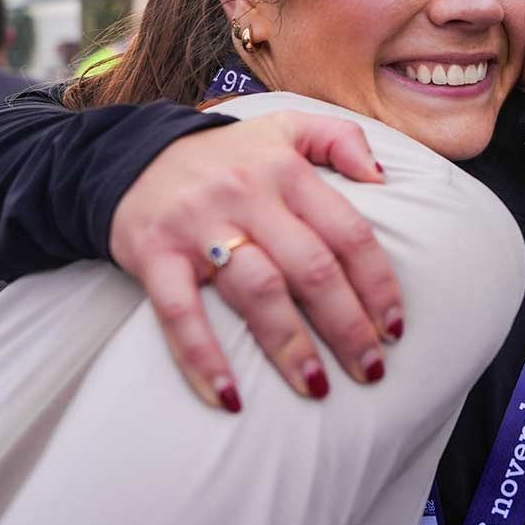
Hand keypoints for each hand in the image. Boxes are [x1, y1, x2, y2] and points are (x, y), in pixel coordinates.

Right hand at [110, 111, 400, 411]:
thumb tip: (383, 176)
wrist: (129, 153)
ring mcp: (200, 226)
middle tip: (371, 370)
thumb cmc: (225, 156)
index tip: (394, 327)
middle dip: (347, 326)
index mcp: (286, 170)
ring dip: (290, 345)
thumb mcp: (285, 127)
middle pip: (311, 268)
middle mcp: (248, 196)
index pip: (347, 232)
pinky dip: (203, 357)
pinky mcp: (156, 254)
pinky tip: (229, 396)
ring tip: (316, 386)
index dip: (377, 283)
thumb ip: (340, 139)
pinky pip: (180, 312)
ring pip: (257, 291)